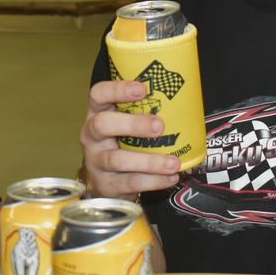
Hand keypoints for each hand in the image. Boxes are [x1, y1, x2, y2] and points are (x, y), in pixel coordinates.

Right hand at [81, 80, 180, 201]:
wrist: (106, 182)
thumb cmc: (122, 143)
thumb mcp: (125, 124)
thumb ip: (143, 112)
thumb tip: (184, 99)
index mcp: (97, 114)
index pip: (98, 94)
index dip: (117, 89)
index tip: (142, 89)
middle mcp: (92, 136)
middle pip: (102, 125)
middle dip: (132, 124)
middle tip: (159, 126)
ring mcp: (96, 161)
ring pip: (117, 159)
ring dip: (149, 161)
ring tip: (173, 162)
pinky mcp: (106, 185)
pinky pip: (130, 183)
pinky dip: (153, 181)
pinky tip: (170, 177)